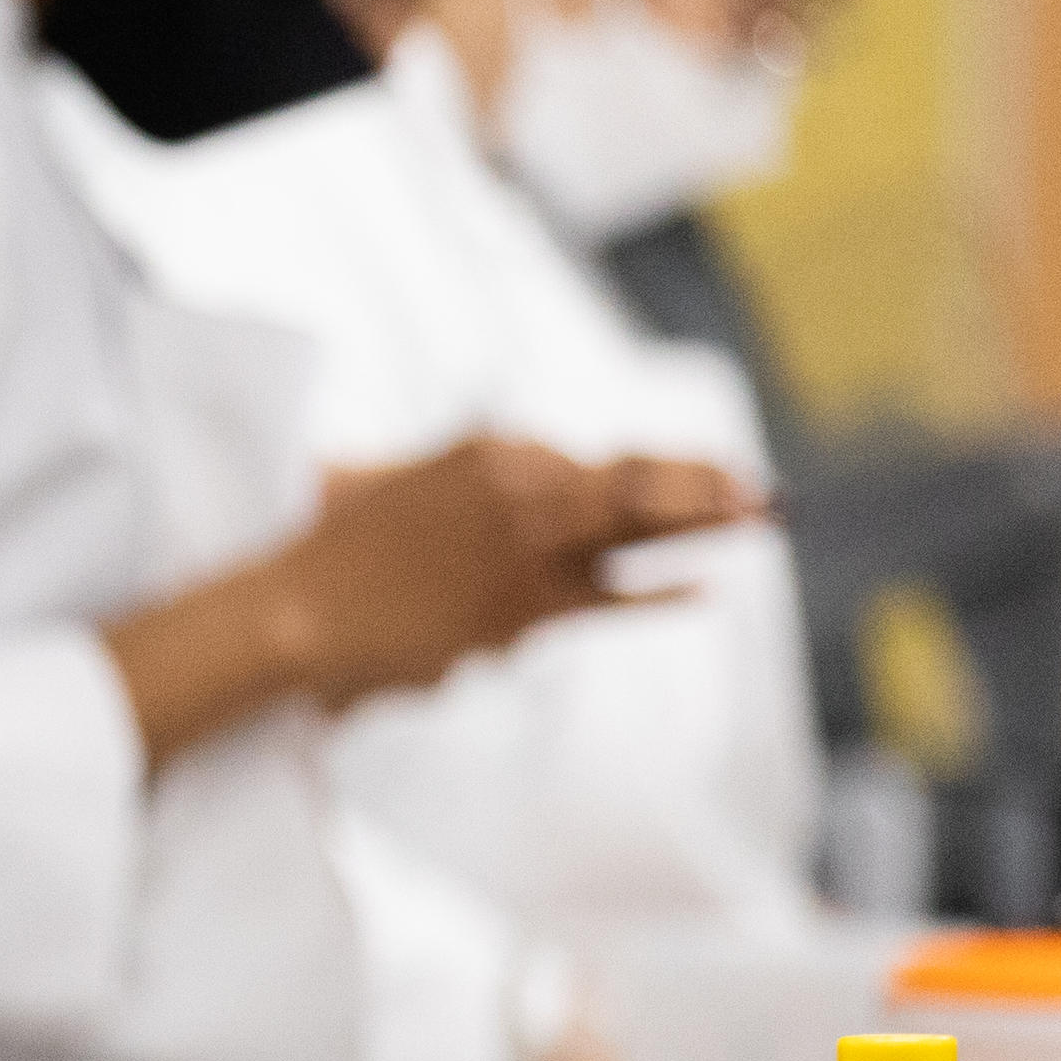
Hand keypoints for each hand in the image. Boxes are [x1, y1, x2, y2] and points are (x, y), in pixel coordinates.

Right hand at [277, 439, 757, 707]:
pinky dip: (658, 595)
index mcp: (490, 450)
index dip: (650, 471)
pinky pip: (608, 598)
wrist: (297, 610)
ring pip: (634, 528)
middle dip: (703, 483)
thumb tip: (507, 489)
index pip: (586, 460)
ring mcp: (527, 550)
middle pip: (632, 481)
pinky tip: (705, 591)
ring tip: (762, 513)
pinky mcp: (523, 611)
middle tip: (760, 488)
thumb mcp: (389, 477)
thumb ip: (452, 474)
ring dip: (704, 522)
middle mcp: (520, 488)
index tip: (699, 473)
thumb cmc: (330, 550)